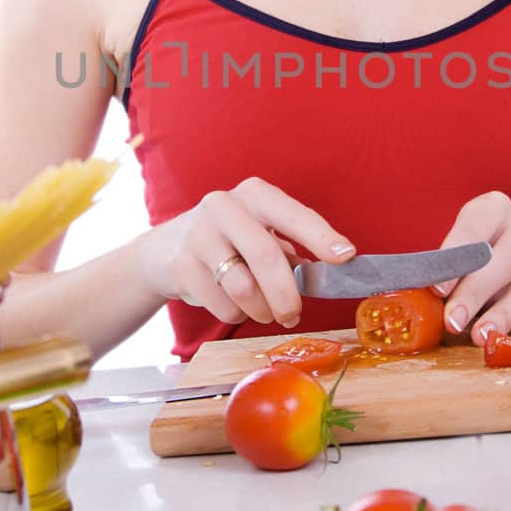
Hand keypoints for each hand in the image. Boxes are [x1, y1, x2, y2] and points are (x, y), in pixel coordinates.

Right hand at [139, 176, 355, 329]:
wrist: (164, 251)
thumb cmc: (228, 242)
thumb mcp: (260, 235)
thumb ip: (292, 253)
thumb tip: (332, 273)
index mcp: (255, 195)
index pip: (293, 215)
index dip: (321, 237)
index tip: (345, 256)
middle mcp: (225, 206)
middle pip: (266, 255)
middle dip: (286, 294)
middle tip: (294, 315)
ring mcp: (199, 234)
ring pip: (242, 286)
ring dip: (261, 310)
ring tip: (265, 313)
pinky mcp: (181, 264)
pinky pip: (222, 303)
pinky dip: (236, 314)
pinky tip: (234, 305)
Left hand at [430, 191, 510, 345]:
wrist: (492, 254)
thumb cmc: (462, 253)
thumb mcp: (447, 248)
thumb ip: (433, 266)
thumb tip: (405, 290)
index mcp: (493, 207)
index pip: (474, 228)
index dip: (456, 258)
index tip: (437, 290)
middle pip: (506, 258)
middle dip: (477, 292)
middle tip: (454, 321)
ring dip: (504, 312)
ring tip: (481, 336)